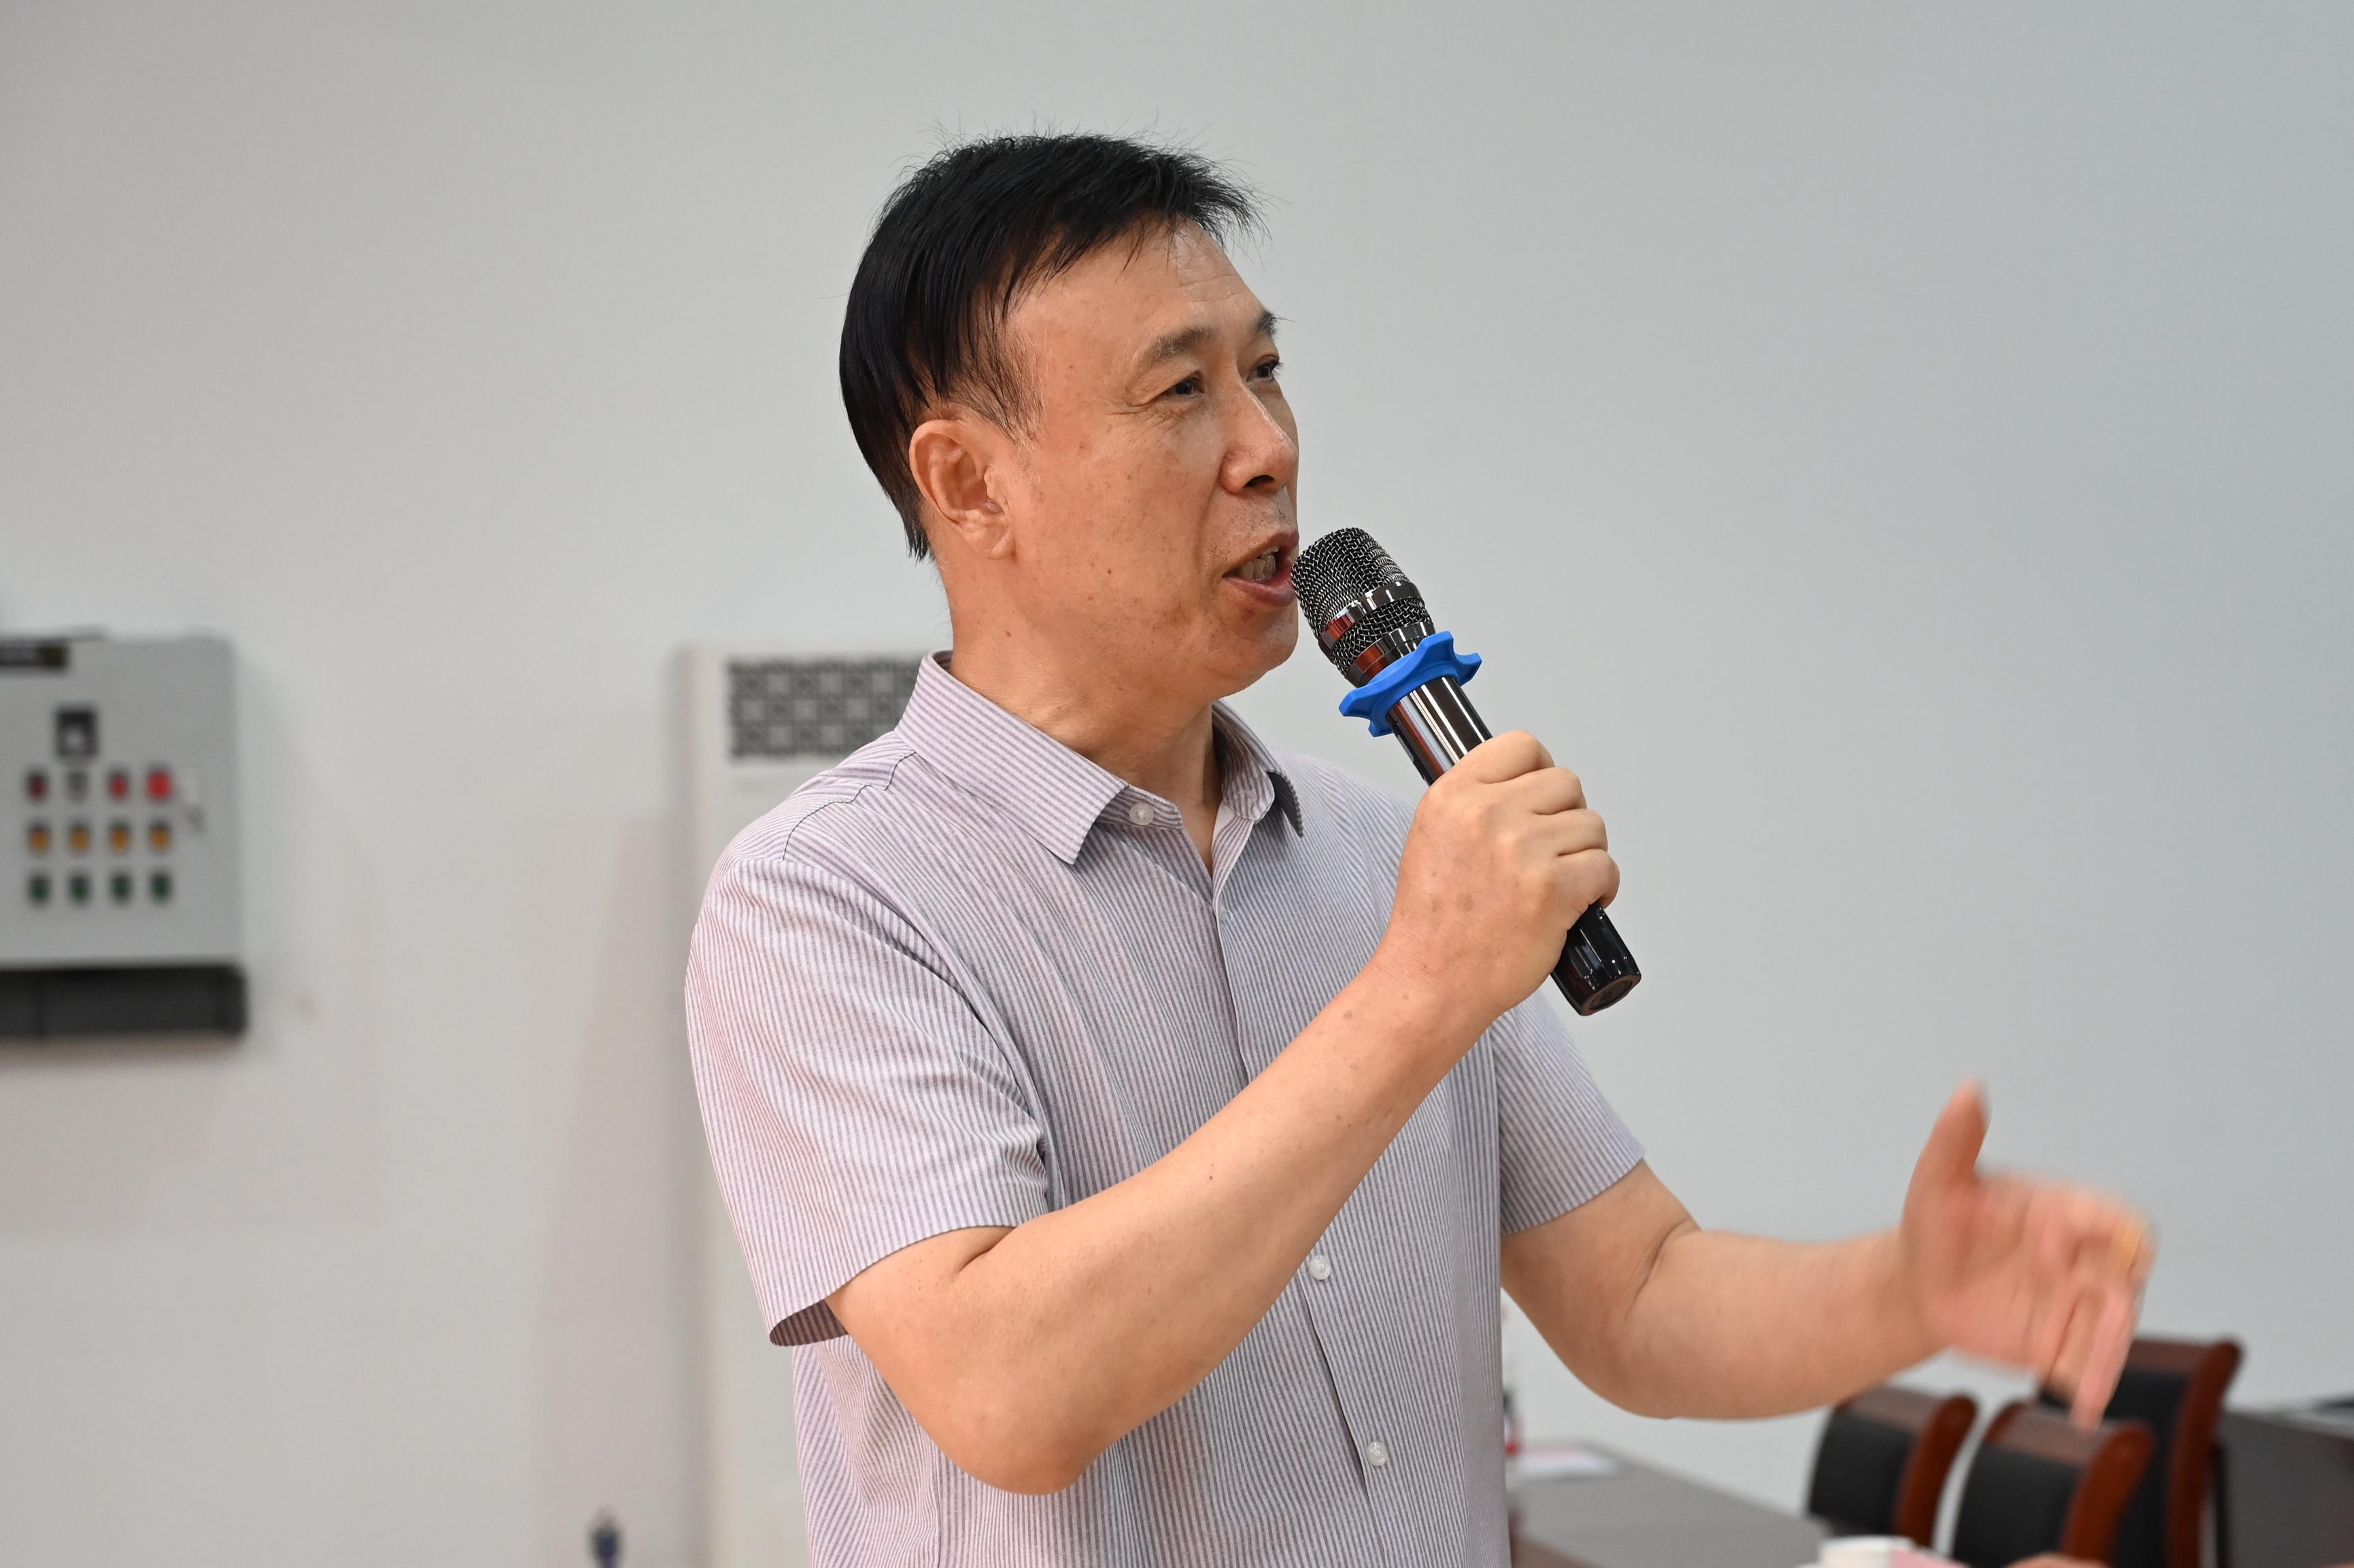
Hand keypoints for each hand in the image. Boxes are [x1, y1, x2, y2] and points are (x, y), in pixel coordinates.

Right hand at [1375, 731, 1616, 1029]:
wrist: (1431, 981)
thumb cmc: (1433, 923)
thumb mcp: (1431, 838)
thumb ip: (1472, 805)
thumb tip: (1525, 789)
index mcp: (1453, 796)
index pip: (1522, 746)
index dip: (1540, 773)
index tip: (1540, 801)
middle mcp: (1486, 814)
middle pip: (1566, 783)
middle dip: (1567, 818)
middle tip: (1552, 852)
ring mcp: (1521, 850)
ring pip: (1592, 826)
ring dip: (1585, 855)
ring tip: (1559, 884)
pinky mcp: (1552, 889)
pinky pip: (1605, 867)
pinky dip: (1600, 889)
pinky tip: (1576, 905)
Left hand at [1898, 1083, 2153, 1425]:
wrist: (1916, 1280)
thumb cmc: (1935, 1221)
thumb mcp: (1936, 1181)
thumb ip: (1956, 1139)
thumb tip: (1967, 1089)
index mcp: (2065, 1212)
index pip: (2116, 1220)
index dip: (2125, 1236)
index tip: (2126, 1252)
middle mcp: (2081, 1259)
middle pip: (2124, 1282)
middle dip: (2120, 1306)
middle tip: (2106, 1334)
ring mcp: (2075, 1304)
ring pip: (2111, 1331)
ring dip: (2108, 1359)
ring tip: (2089, 1389)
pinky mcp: (2062, 1344)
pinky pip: (2086, 1367)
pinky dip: (2089, 1388)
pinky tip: (2077, 1410)